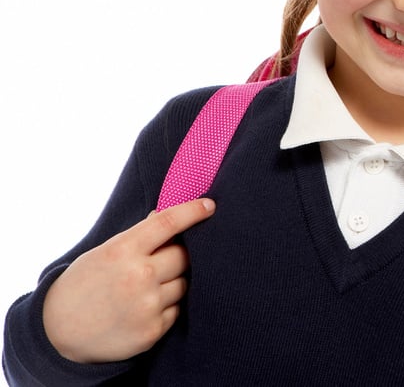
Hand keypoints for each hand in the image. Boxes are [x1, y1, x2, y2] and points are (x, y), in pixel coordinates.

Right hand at [42, 198, 215, 362]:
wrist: (57, 333)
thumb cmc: (84, 285)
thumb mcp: (105, 252)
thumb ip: (139, 236)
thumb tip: (169, 214)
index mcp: (122, 250)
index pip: (168, 222)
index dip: (193, 211)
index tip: (209, 205)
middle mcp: (138, 276)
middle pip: (183, 255)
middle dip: (180, 254)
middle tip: (165, 259)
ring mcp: (147, 305)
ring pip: (184, 283)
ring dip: (174, 282)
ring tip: (147, 288)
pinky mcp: (153, 330)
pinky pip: (177, 309)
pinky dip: (167, 306)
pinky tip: (145, 308)